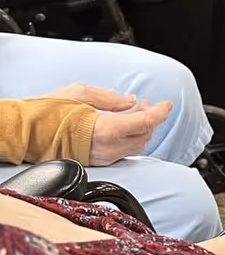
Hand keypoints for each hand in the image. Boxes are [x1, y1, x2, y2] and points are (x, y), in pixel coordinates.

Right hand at [48, 84, 171, 164]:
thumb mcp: (80, 93)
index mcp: (106, 129)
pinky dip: (131, 137)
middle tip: (148, 104)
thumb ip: (109, 98)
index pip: (145, 123)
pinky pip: (124, 151)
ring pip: (136, 146)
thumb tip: (130, 101)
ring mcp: (104, 157)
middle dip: (151, 119)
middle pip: (145, 136)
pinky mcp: (99, 161)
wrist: (29, 134)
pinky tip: (125, 125)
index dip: (160, 112)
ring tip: (136, 112)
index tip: (167, 104)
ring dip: (142, 128)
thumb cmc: (48, 113)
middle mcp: (108, 147)